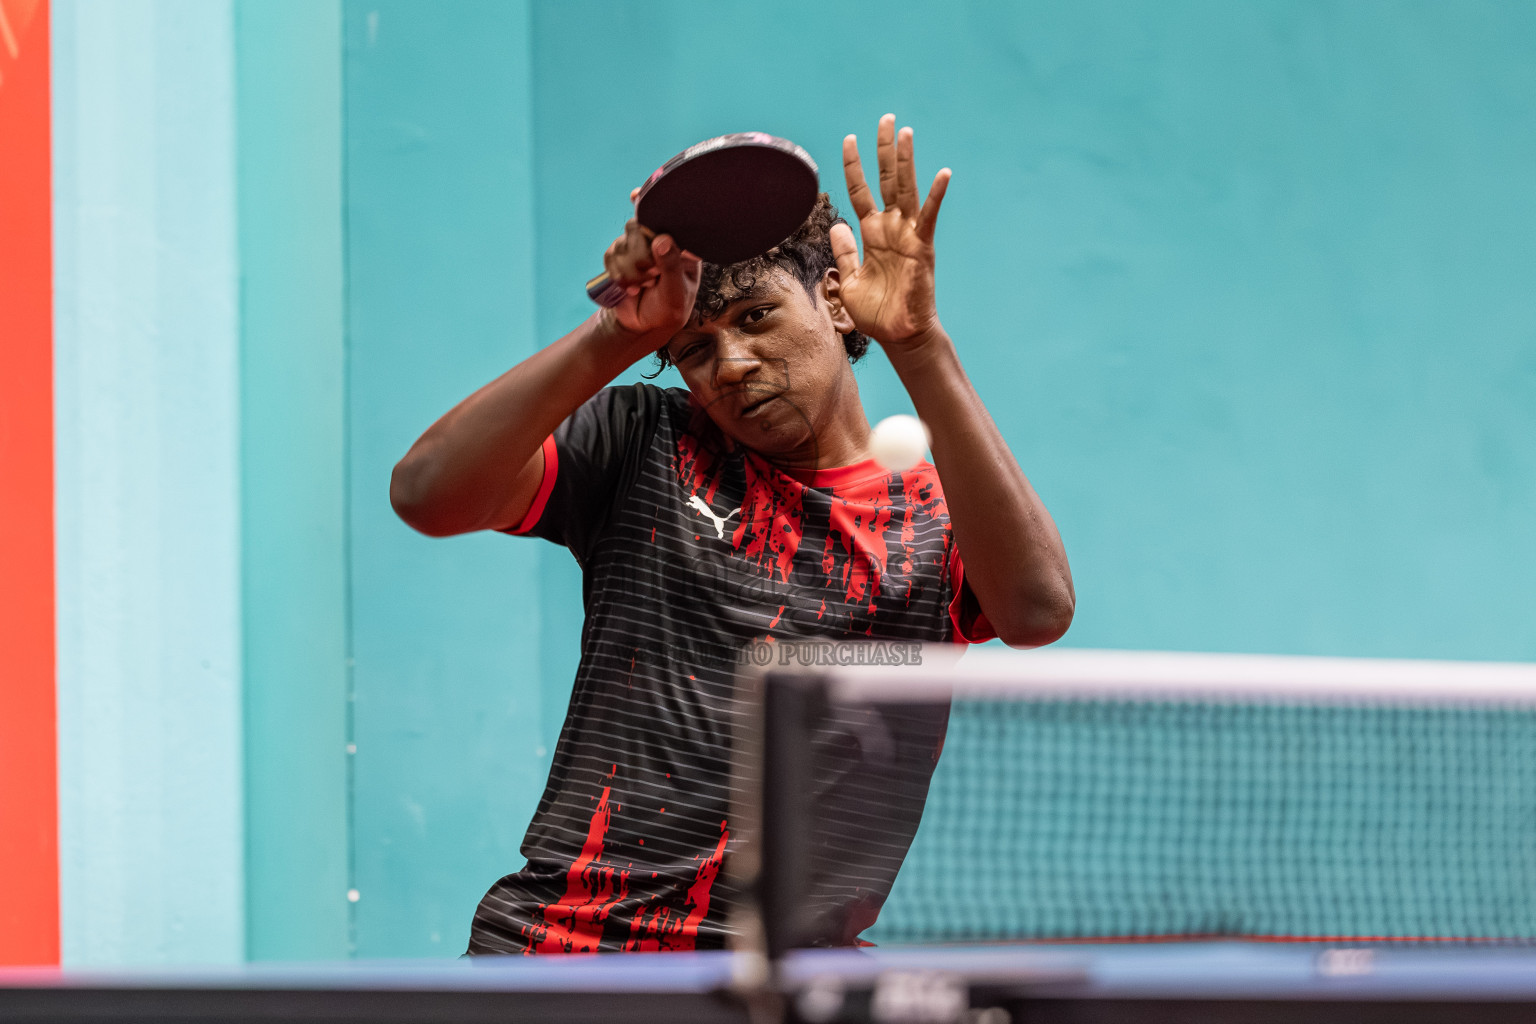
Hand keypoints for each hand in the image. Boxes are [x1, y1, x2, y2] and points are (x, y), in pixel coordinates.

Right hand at [599, 199, 701, 353]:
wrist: (643, 326)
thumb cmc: (668, 311)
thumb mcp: (675, 293)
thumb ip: (671, 267)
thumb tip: (662, 239)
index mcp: (682, 246)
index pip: (670, 218)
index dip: (654, 205)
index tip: (637, 196)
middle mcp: (661, 242)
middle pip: (639, 227)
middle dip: (640, 256)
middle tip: (651, 276)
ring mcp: (639, 247)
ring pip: (622, 242)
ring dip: (630, 269)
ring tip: (642, 286)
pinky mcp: (621, 256)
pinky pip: (611, 254)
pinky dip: (618, 273)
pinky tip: (630, 287)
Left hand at [831, 114, 950, 347]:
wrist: (898, 335)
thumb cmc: (877, 312)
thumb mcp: (850, 281)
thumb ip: (844, 253)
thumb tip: (837, 226)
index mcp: (872, 235)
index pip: (860, 192)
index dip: (853, 167)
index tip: (849, 139)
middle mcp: (890, 229)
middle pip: (885, 181)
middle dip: (883, 150)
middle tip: (886, 118)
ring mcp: (908, 236)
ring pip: (906, 190)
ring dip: (905, 161)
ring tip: (905, 132)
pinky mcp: (922, 248)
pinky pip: (929, 217)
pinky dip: (936, 196)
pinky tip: (943, 174)